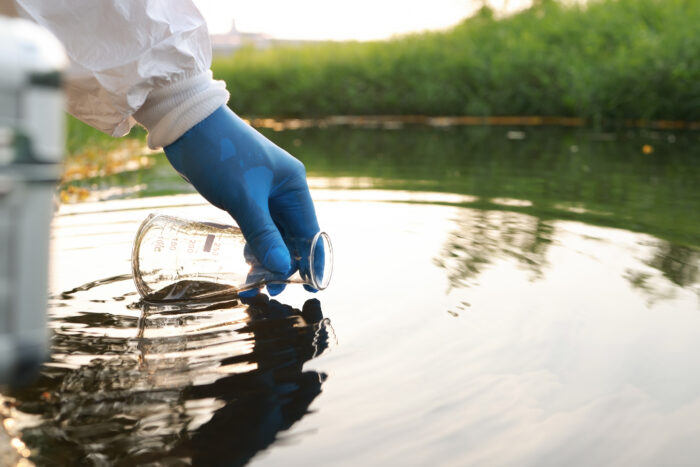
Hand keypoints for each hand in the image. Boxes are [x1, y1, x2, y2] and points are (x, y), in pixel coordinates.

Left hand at [164, 105, 319, 295]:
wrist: (187, 126)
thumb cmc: (221, 155)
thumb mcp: (244, 198)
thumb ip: (263, 234)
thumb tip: (282, 268)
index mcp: (293, 185)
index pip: (310, 230)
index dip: (312, 260)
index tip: (310, 287)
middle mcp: (283, 190)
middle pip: (291, 236)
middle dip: (283, 263)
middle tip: (269, 289)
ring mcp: (263, 193)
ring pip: (272, 234)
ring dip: (266, 257)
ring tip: (253, 283)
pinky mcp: (243, 196)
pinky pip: (254, 227)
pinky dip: (252, 245)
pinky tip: (244, 262)